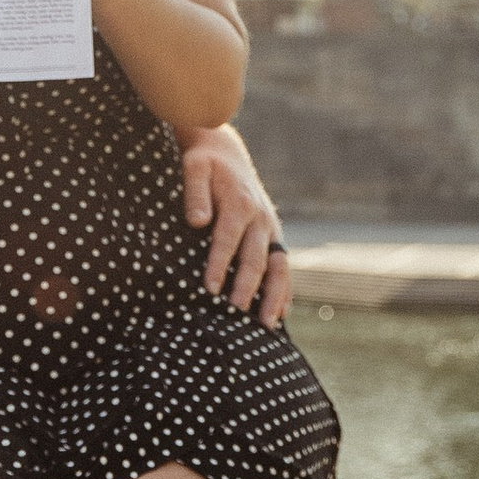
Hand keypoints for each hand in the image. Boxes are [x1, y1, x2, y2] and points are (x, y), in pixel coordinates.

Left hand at [178, 124, 291, 326]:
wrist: (226, 153)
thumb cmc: (204, 163)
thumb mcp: (194, 167)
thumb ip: (195, 193)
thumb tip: (197, 221)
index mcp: (239, 203)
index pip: (227, 239)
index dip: (219, 264)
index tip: (210, 288)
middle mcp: (260, 218)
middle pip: (256, 258)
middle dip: (247, 287)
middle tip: (236, 311)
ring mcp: (271, 229)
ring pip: (277, 267)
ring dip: (273, 296)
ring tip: (266, 324)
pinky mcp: (274, 236)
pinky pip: (282, 267)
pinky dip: (284, 290)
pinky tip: (280, 314)